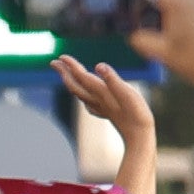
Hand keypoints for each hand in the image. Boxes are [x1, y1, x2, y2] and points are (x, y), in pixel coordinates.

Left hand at [54, 48, 157, 180]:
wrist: (139, 136)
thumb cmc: (136, 113)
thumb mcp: (127, 93)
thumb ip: (113, 79)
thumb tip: (99, 66)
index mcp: (100, 92)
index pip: (81, 75)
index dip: (71, 65)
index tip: (61, 56)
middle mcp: (97, 99)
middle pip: (75, 85)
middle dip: (64, 73)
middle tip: (54, 62)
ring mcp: (100, 107)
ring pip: (80, 93)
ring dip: (71, 82)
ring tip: (66, 74)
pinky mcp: (106, 112)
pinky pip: (88, 102)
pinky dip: (82, 96)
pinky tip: (85, 97)